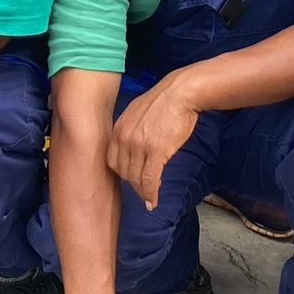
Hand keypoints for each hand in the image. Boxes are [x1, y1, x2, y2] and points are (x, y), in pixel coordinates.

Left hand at [109, 75, 199, 211]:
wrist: (181, 93)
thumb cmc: (164, 101)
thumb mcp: (137, 112)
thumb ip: (130, 130)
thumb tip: (132, 148)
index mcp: (118, 129)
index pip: (112, 161)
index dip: (122, 173)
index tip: (131, 179)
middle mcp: (125, 138)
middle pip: (124, 172)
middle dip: (133, 185)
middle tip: (143, 192)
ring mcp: (139, 145)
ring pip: (136, 178)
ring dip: (143, 192)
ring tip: (149, 199)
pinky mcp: (156, 151)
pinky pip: (150, 179)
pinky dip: (151, 193)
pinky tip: (154, 200)